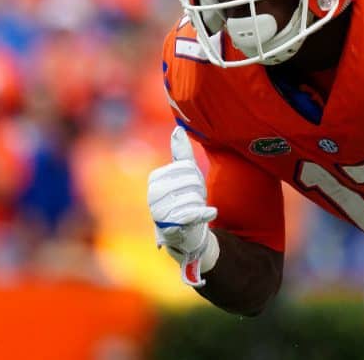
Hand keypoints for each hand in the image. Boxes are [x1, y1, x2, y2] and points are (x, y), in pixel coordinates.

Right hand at [148, 127, 218, 285]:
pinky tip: (211, 213)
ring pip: (193, 198)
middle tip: (192, 201)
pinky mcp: (172, 229)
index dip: (195, 177)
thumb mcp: (184, 175)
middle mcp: (152, 196)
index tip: (189, 187)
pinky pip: (192, 215)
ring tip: (192, 211)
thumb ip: (181, 154)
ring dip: (200, 204)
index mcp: (155, 180)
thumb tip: (178, 129)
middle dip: (198, 191)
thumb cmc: (185, 200)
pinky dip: (205, 213)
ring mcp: (160, 214)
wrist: (186, 234)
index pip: (187, 168)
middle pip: (191, 181)